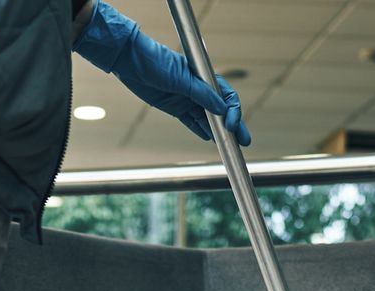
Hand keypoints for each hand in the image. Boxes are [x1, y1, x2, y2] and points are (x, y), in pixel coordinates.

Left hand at [75, 2, 250, 145]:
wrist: (130, 61)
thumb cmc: (155, 61)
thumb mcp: (180, 78)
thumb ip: (202, 94)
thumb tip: (222, 109)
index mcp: (203, 77)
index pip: (226, 96)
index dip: (233, 111)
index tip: (232, 125)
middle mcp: (198, 88)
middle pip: (221, 110)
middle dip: (233, 125)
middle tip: (244, 141)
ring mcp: (187, 98)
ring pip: (208, 118)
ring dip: (218, 131)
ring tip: (228, 146)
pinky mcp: (175, 107)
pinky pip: (192, 121)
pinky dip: (201, 130)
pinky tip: (209, 138)